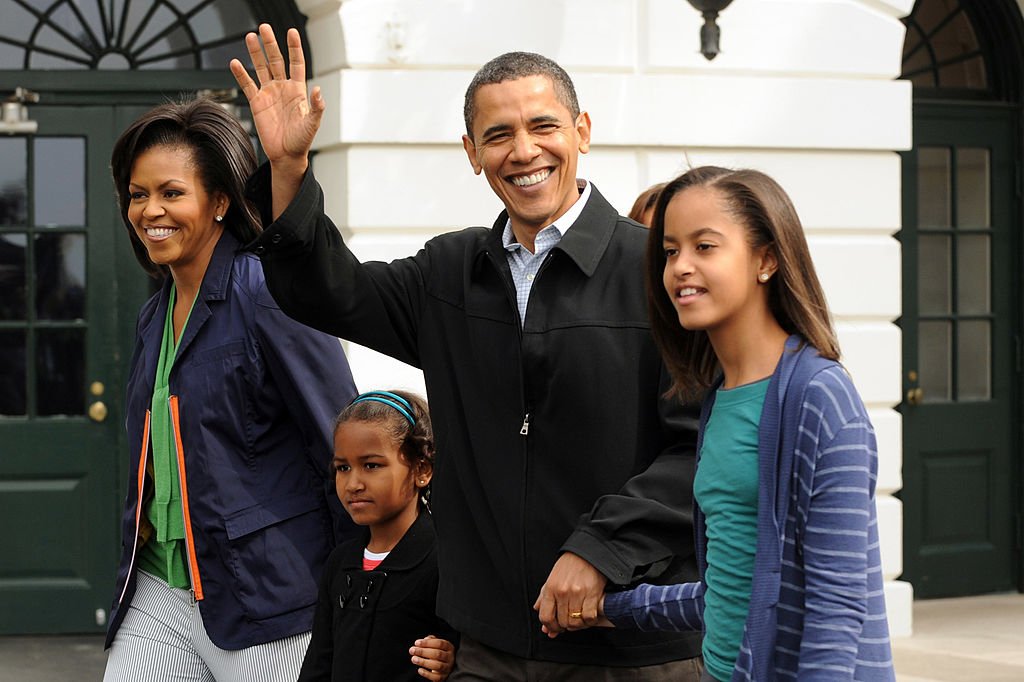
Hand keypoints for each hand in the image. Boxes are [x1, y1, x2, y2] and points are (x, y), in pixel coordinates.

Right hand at [229, 24, 322, 171]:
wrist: (286, 155)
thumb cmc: (302, 141)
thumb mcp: (312, 124)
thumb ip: (316, 107)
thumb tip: (319, 90)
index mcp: (297, 90)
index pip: (296, 63)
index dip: (294, 47)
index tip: (291, 32)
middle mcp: (282, 88)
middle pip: (276, 60)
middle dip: (270, 44)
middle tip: (263, 27)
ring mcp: (269, 94)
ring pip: (260, 68)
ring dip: (255, 53)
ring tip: (249, 37)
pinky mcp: (256, 103)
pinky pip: (247, 85)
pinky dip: (241, 74)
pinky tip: (235, 62)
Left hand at [409, 635, 454, 680]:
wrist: (445, 667)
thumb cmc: (439, 654)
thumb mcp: (437, 645)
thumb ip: (431, 640)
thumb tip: (424, 640)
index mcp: (449, 647)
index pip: (439, 643)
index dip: (427, 643)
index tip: (416, 643)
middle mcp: (450, 658)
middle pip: (437, 654)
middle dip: (423, 652)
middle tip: (412, 650)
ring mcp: (447, 668)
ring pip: (437, 665)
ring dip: (423, 662)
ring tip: (414, 659)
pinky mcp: (443, 677)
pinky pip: (435, 677)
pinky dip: (427, 674)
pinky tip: (419, 670)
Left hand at [533, 552, 606, 637]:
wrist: (588, 552)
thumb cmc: (569, 565)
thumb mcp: (552, 578)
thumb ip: (544, 597)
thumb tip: (538, 611)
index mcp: (550, 588)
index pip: (545, 617)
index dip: (550, 626)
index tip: (555, 627)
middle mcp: (562, 592)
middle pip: (561, 622)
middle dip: (565, 626)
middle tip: (568, 622)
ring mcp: (577, 593)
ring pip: (575, 622)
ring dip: (577, 625)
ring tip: (578, 620)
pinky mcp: (592, 594)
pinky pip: (589, 617)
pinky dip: (589, 621)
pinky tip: (588, 616)